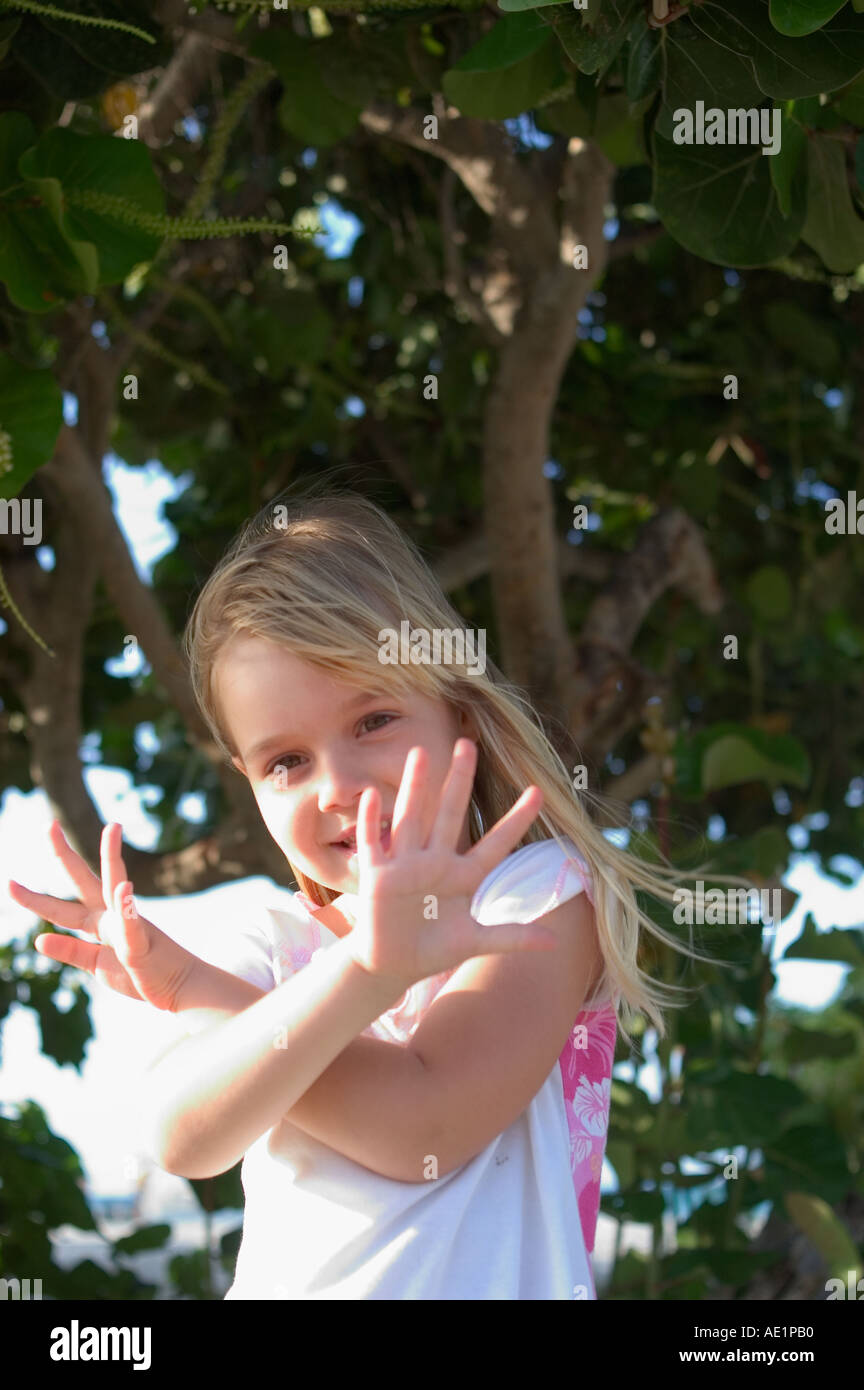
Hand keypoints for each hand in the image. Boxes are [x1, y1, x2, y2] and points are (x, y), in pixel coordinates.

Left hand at [8, 820, 197, 1011]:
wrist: (178, 988)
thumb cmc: (139, 974)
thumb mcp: (96, 966)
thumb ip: (71, 952)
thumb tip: (38, 941)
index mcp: (96, 924)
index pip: (58, 908)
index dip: (32, 898)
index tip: (9, 883)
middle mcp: (109, 917)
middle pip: (82, 880)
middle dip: (64, 854)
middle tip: (48, 825)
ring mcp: (127, 925)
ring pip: (114, 886)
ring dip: (112, 857)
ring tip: (111, 829)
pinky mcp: (141, 942)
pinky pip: (132, 924)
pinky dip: (127, 907)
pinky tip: (125, 889)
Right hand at [345, 739, 556, 990]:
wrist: (392, 964)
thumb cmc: (434, 949)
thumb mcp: (476, 942)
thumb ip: (512, 937)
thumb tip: (554, 942)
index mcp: (463, 876)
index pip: (496, 844)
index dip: (516, 820)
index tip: (538, 791)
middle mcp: (436, 862)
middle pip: (450, 814)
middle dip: (459, 781)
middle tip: (468, 744)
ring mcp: (406, 866)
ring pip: (412, 818)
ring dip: (415, 787)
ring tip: (421, 754)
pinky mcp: (377, 877)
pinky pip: (374, 844)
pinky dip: (370, 821)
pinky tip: (371, 795)